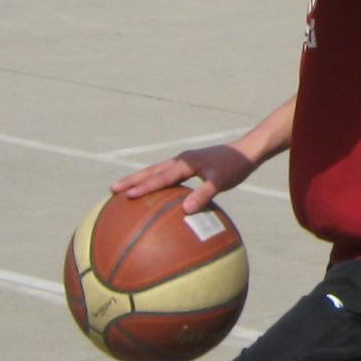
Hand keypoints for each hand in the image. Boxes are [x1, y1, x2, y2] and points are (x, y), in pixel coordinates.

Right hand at [113, 144, 260, 215]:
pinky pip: (167, 174)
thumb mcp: (221, 182)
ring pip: (157, 171)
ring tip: (125, 188)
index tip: (127, 195)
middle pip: (152, 171)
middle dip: (132, 180)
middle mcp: (181, 160)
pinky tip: (154, 190)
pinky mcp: (189, 165)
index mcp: (186, 163)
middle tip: (113, 189)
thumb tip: (185, 209)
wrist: (247, 151)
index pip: (161, 177)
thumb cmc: (235, 166)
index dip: (144, 187)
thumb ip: (204, 194)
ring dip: (141, 178)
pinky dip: (155, 180)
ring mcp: (184, 161)